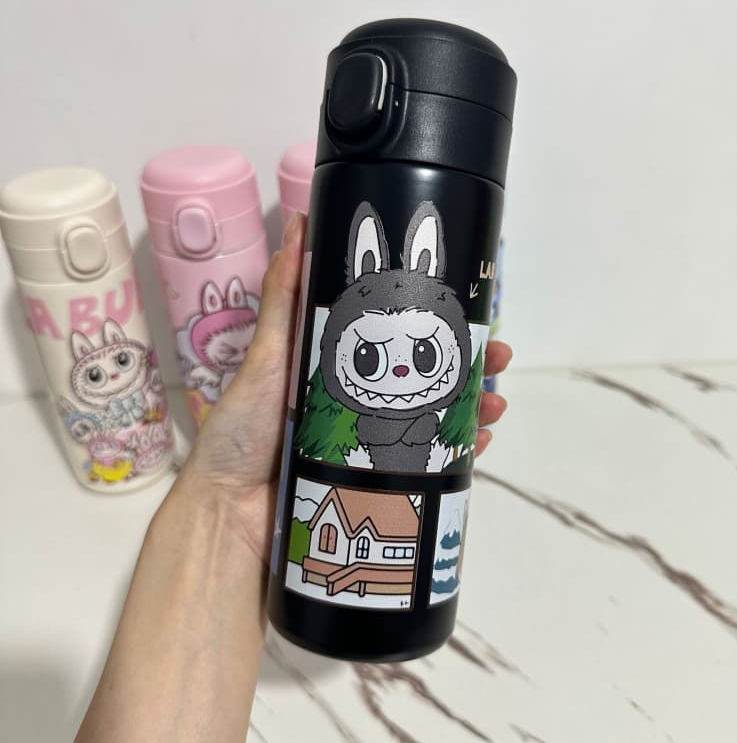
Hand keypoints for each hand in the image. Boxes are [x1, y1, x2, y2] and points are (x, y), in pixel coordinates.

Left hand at [177, 212, 511, 561]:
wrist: (231, 517)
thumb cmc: (243, 434)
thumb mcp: (267, 360)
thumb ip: (283, 300)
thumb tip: (299, 225)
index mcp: (337, 368)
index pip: (397, 338)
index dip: (434, 323)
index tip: (466, 307)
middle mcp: (360, 401)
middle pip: (425, 377)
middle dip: (468, 364)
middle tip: (499, 355)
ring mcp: (372, 444)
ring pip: (435, 418)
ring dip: (472, 406)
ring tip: (496, 401)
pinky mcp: (378, 483)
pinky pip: (429, 464)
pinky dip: (458, 452)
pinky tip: (481, 440)